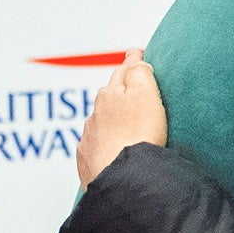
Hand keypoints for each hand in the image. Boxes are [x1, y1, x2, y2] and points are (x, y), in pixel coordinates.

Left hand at [76, 55, 166, 186]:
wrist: (122, 178)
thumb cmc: (138, 136)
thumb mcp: (145, 95)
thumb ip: (139, 73)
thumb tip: (134, 61)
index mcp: (110, 94)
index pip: (124, 71)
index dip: (133, 61)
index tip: (136, 53)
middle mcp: (96, 113)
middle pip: (108, 95)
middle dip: (118, 88)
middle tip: (130, 85)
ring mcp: (90, 137)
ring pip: (99, 120)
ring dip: (108, 116)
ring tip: (121, 120)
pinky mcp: (88, 160)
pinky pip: (94, 145)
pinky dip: (102, 141)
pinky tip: (109, 147)